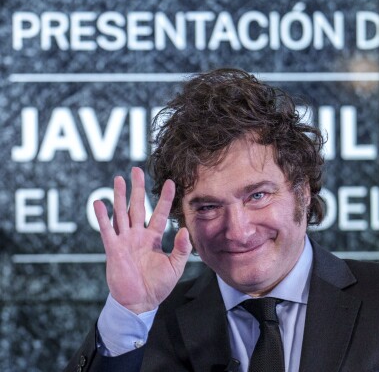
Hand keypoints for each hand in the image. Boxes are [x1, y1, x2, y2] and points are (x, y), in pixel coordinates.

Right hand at [94, 167, 191, 313]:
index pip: (161, 213)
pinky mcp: (114, 249)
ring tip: (119, 179)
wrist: (139, 303)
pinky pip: (107, 230)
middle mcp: (138, 235)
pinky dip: (103, 216)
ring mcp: (125, 241)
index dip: (165, 198)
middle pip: (138, 207)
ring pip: (122, 213)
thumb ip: (182, 248)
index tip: (170, 182)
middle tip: (136, 170)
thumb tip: (186, 230)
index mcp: (154, 238)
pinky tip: (99, 202)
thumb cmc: (158, 286)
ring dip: (120, 196)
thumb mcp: (175, 266)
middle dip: (137, 188)